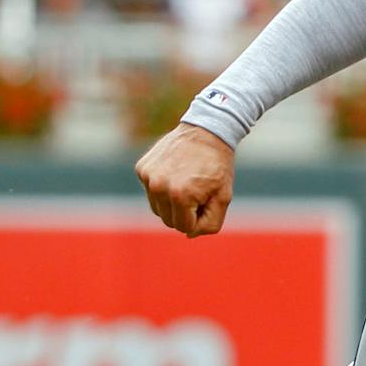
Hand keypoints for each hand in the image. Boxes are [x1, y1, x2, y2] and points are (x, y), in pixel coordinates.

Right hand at [135, 123, 235, 237]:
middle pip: (168, 220)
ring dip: (172, 202)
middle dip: (184, 213)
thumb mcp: (223, 198)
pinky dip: (163, 188)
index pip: (184, 227)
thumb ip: (210, 223)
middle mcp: (158, 187)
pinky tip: (175, 172)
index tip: (207, 201)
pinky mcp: (141, 168)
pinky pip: (151, 191)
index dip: (198, 218)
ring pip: (157, 208)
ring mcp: (147, 176)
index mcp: (180, 196)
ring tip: (187, 183)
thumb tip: (188, 234)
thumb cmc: (217, 167)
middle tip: (198, 192)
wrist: (206, 131)